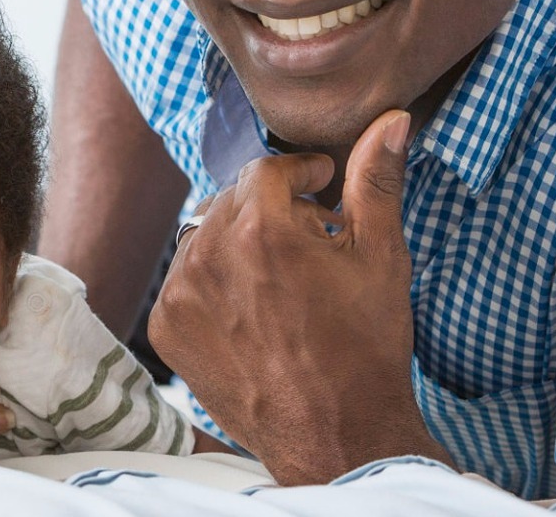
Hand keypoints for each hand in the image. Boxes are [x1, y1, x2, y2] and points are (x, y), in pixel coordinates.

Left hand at [149, 110, 452, 483]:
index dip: (300, 174)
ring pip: (204, 235)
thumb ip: (375, 181)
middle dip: (270, 208)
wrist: (336, 434)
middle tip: (308, 238)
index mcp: (260, 229)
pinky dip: (212, 282)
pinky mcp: (166, 328)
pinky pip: (184, 279)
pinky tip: (252, 308)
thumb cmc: (366, 347)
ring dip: (238, 243)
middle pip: (232, 199)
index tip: (320, 188)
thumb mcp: (381, 257)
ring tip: (281, 277)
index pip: (267, 170)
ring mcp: (180, 294)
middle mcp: (209, 254)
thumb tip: (389, 120)